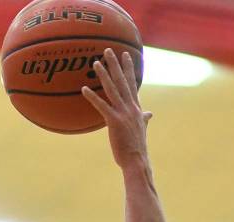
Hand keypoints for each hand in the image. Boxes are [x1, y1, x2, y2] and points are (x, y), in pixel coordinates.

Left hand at [82, 49, 152, 168]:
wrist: (137, 160)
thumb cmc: (137, 148)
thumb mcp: (142, 129)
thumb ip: (145, 119)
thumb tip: (150, 113)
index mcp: (136, 107)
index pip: (132, 83)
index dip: (129, 68)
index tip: (125, 54)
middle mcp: (130, 107)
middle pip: (122, 81)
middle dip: (115, 64)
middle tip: (108, 49)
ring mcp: (123, 113)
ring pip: (112, 89)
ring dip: (103, 75)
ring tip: (95, 63)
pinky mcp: (114, 122)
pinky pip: (101, 106)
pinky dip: (92, 97)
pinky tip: (83, 89)